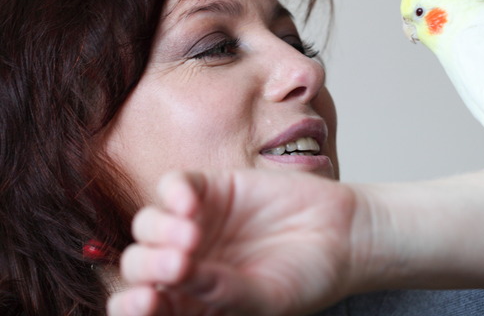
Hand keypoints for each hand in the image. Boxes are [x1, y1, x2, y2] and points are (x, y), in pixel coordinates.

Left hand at [107, 169, 358, 315]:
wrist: (344, 236)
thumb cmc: (307, 278)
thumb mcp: (263, 298)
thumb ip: (218, 292)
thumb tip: (170, 280)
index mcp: (190, 301)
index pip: (143, 304)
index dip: (134, 304)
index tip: (147, 300)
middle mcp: (186, 263)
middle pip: (139, 264)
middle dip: (149, 266)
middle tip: (179, 263)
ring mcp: (196, 224)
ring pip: (149, 224)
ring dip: (160, 231)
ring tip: (193, 234)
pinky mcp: (212, 188)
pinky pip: (174, 185)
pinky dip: (175, 192)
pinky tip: (192, 202)